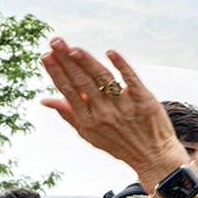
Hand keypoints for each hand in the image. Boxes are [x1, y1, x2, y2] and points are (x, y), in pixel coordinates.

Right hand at [41, 42, 185, 188]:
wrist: (153, 156)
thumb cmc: (118, 143)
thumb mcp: (89, 134)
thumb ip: (68, 114)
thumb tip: (45, 100)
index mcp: (88, 120)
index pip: (68, 91)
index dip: (56, 73)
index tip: (46, 55)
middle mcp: (104, 113)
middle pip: (82, 81)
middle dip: (66, 60)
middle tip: (55, 42)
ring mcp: (125, 107)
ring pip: (103, 79)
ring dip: (87, 61)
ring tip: (73, 47)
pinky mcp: (144, 101)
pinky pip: (131, 80)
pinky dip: (121, 65)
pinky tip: (110, 52)